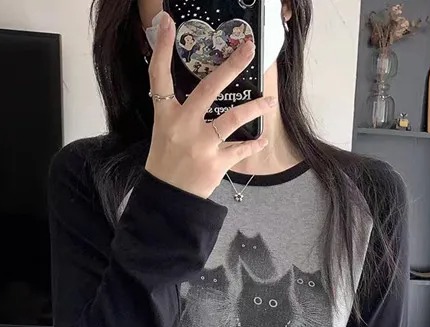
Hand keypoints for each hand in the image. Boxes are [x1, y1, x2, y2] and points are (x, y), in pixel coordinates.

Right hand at [144, 12, 275, 198]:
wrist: (169, 200)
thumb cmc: (167, 163)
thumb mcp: (165, 133)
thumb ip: (179, 112)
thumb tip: (201, 93)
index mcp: (165, 115)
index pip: (159, 75)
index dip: (161, 47)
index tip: (167, 22)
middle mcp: (183, 126)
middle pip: (208, 88)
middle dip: (231, 66)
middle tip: (249, 49)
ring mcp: (201, 145)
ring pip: (232, 119)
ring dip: (255, 108)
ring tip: (270, 101)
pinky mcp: (216, 163)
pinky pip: (241, 150)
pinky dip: (254, 145)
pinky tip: (262, 139)